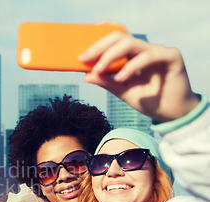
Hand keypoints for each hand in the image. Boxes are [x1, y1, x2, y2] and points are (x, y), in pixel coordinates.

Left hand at [79, 22, 199, 121]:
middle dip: (99, 46)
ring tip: (99, 69)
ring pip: (131, 43)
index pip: (115, 36)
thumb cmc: (148, 100)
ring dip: (111, 55)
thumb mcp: (122, 91)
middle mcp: (144, 49)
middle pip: (119, 37)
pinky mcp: (171, 56)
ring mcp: (158, 51)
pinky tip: (121, 78)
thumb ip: (106, 81)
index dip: (99, 35)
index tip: (82, 47)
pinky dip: (132, 66)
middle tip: (84, 58)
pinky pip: (148, 56)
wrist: (171, 113)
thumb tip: (85, 75)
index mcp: (132, 54)